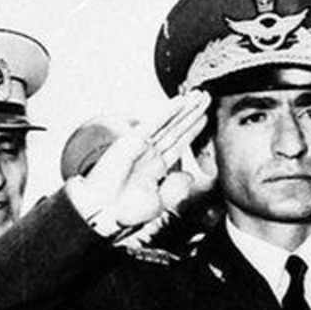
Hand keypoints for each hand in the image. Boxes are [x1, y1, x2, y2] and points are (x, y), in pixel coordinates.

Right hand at [66, 91, 209, 235]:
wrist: (104, 213)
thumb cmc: (126, 212)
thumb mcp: (159, 202)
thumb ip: (176, 188)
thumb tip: (190, 174)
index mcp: (156, 168)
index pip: (178, 143)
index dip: (192, 130)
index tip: (205, 117)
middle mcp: (149, 153)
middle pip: (176, 129)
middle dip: (192, 113)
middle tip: (206, 97)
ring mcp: (141, 146)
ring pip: (168, 123)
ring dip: (184, 108)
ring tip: (199, 95)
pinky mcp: (132, 141)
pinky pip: (154, 123)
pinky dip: (168, 111)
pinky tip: (181, 101)